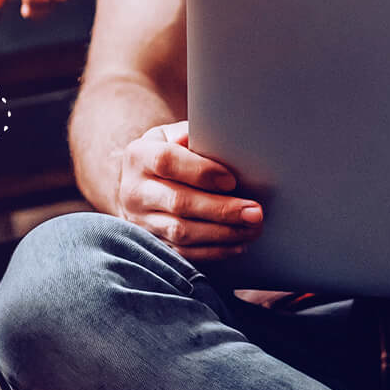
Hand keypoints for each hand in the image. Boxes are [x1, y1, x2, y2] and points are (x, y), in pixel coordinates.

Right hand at [115, 122, 261, 260]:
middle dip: (221, 209)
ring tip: (252, 229)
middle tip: (254, 212)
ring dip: (222, 233)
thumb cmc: (169, 154)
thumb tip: (225, 144)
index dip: (200, 171)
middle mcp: (134, 190)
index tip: (231, 181)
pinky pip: (183, 253)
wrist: (140, 183)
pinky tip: (237, 245)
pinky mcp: (151, 243)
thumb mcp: (174, 136)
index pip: (167, 161)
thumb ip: (195, 137)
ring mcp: (140, 221)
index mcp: (139, 156)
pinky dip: (213, 251)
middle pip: (178, 202)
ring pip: (181, 232)